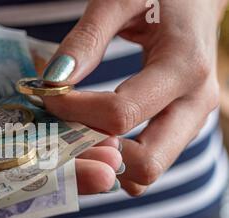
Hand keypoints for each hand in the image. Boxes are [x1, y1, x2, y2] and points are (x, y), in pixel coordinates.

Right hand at [0, 0, 121, 202]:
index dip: (19, 200)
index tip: (64, 194)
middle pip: (7, 169)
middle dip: (58, 171)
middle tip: (106, 171)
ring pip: (20, 134)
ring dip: (65, 140)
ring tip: (109, 142)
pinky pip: (16, 95)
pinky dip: (51, 101)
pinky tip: (86, 105)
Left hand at [42, 0, 227, 195]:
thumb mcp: (120, 0)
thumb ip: (87, 38)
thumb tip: (54, 81)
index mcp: (184, 67)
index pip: (120, 114)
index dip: (75, 112)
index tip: (49, 96)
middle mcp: (196, 103)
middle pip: (147, 164)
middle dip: (98, 156)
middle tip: (65, 131)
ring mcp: (192, 120)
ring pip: (148, 171)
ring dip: (108, 162)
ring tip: (78, 132)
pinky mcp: (182, 126)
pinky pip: (149, 160)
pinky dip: (119, 158)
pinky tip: (96, 134)